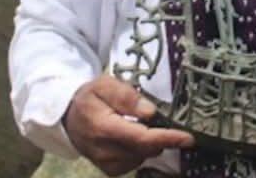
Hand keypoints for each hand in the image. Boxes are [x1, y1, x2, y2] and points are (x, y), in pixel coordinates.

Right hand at [63, 75, 194, 175]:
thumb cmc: (89, 97)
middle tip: (164, 121)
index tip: (188, 138)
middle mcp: (105, 150)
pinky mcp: (110, 169)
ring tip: (139, 125)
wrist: (68, 118)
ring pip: (143, 157)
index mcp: (103, 127)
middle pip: (145, 149)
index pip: (141, 138)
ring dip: (150, 143)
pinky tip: (133, 137)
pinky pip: (135, 162)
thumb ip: (126, 96)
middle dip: (161, 137)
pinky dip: (141, 150)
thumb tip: (151, 112)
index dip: (167, 138)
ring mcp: (106, 163)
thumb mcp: (104, 85)